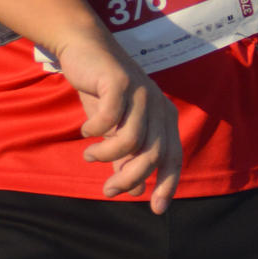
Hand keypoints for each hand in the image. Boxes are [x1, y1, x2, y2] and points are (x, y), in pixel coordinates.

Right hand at [54, 28, 181, 212]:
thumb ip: (126, 158)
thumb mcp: (114, 130)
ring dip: (107, 155)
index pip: (173, 157)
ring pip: (132, 139)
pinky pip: (110, 117)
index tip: (155, 209)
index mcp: (163, 118)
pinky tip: (85, 131)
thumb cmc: (102, 92)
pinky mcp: (120, 82)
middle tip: (107, 191)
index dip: (168, 185)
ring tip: (89, 155)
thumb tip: (136, 190)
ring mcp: (141, 93)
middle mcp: (158, 105)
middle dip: (128, 178)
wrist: (84, 50)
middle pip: (153, 154)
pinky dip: (95, 130)